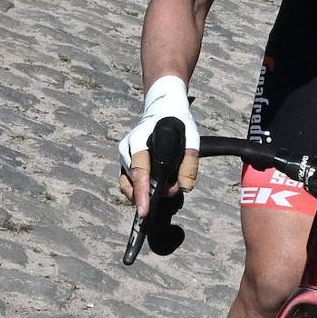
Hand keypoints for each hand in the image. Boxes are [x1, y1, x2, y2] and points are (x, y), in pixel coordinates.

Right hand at [118, 76, 199, 217]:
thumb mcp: (192, 138)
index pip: (139, 170)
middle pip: (130, 181)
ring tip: (166, 190)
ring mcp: (124, 155)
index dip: (142, 192)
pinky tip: (157, 189)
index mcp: (140, 139)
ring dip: (144, 194)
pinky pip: (130, 181)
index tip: (145, 210)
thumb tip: (184, 188)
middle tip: (170, 195)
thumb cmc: (178, 123)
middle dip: (146, 196)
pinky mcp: (126, 161)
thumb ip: (189, 163)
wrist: (163, 107)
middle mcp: (127, 148)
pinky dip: (142, 189)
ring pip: (128, 184)